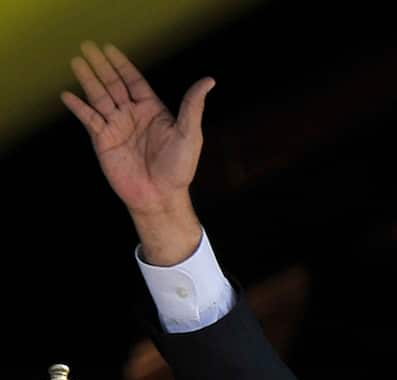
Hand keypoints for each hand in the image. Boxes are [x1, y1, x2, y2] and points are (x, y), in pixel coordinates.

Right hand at [61, 41, 212, 263]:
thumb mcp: (190, 134)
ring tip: (76, 61)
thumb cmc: (179, 168)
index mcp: (153, 111)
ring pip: (99, 97)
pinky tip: (67, 95)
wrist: (160, 197)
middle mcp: (133, 116)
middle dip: (101, 66)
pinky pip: (89, 119)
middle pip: (113, 84)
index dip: (121, 64)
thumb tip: (209, 81)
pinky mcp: (104, 141)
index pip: (134, 81)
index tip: (109, 48)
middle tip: (87, 46)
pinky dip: (78, 107)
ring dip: (87, 79)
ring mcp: (117, 127)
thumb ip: (193, 105)